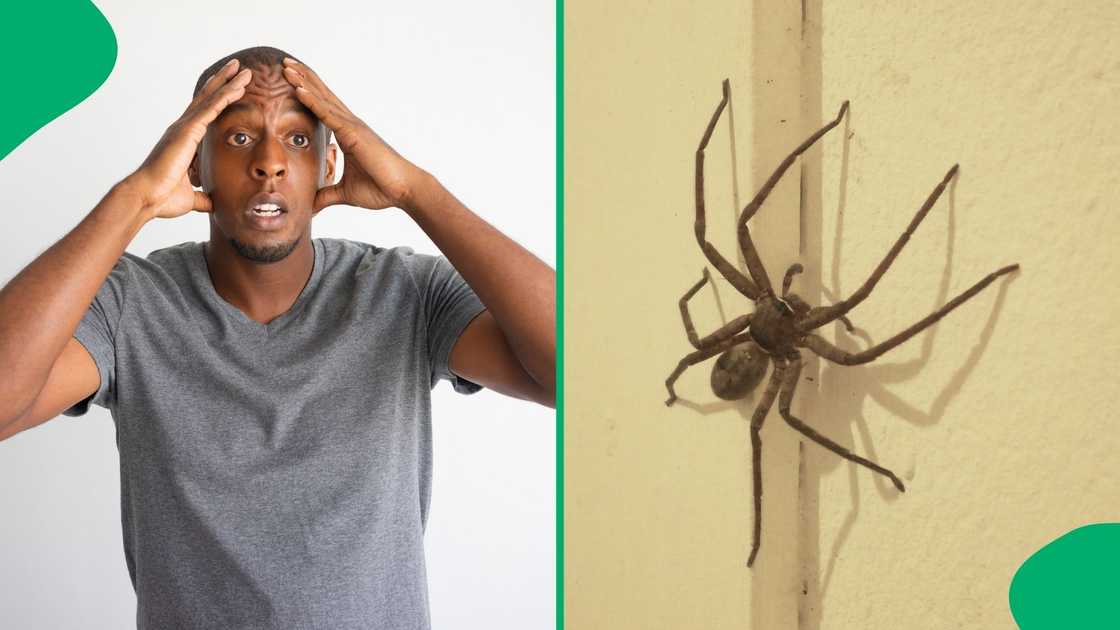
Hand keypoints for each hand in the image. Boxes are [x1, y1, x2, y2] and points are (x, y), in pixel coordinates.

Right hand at [125, 59, 251, 219]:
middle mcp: (182, 129)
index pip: (204, 114)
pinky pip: (211, 109)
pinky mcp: (187, 131)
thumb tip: (212, 202)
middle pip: (207, 99)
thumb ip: (202, 196)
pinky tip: (238, 86)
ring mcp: (184, 128)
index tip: (231, 87)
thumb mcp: (190, 196)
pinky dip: (226, 96)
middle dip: (223, 82)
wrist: (146, 198)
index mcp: (184, 141)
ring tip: (244, 70)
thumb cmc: (162, 198)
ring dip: (229, 83)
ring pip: (211, 99)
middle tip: (238, 67)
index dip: (217, 100)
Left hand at [280, 57, 427, 212]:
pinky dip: (312, 101)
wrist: (404, 191)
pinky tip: (298, 89)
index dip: (308, 93)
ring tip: (286, 66)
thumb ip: (328, 196)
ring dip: (303, 82)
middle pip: (322, 96)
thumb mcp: (346, 193)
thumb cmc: (382, 190)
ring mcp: (353, 126)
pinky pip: (328, 114)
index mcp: (348, 135)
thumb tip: (311, 206)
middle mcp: (350, 125)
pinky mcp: (354, 134)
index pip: (323, 109)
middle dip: (303, 79)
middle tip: (284, 63)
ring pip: (323, 99)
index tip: (291, 80)